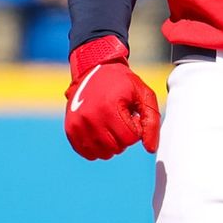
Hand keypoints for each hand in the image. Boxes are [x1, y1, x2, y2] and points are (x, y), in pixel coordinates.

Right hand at [64, 36, 161, 160]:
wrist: (94, 69)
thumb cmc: (122, 83)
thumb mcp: (143, 95)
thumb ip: (151, 122)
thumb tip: (150, 149)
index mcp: (109, 107)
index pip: (130, 138)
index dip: (136, 129)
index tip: (132, 116)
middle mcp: (90, 117)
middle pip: (117, 147)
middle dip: (124, 137)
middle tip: (121, 119)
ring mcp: (78, 124)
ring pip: (103, 154)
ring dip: (111, 144)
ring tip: (110, 124)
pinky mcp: (70, 129)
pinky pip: (87, 153)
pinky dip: (97, 147)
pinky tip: (101, 132)